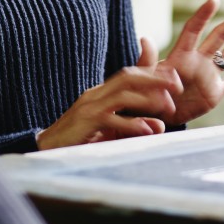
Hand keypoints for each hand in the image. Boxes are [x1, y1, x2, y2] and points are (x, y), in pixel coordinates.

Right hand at [36, 46, 180, 149]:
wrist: (45, 150)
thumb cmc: (81, 140)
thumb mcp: (110, 129)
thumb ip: (134, 124)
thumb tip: (159, 125)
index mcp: (102, 93)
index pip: (130, 74)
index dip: (153, 73)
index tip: (175, 79)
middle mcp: (96, 94)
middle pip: (128, 77)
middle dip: (155, 78)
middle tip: (177, 86)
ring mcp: (88, 107)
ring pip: (122, 95)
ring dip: (147, 99)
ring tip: (167, 107)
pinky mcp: (84, 123)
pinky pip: (110, 119)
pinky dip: (131, 123)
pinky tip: (147, 129)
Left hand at [155, 0, 223, 125]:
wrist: (156, 117)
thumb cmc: (145, 96)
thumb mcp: (143, 78)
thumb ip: (148, 60)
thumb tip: (144, 38)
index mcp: (181, 55)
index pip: (193, 30)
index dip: (203, 15)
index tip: (214, 0)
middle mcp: (199, 60)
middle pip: (221, 35)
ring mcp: (210, 74)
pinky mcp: (216, 92)